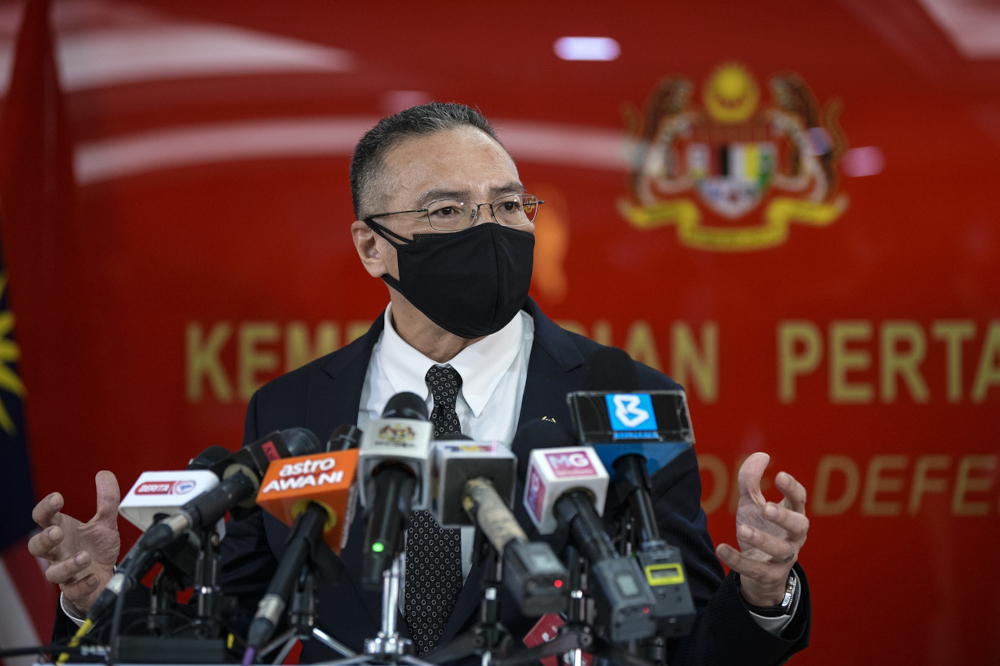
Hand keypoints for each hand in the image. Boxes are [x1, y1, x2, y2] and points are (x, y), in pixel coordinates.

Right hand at [28, 471, 120, 613]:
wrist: (105, 578)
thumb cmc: (96, 549)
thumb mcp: (105, 523)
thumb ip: (107, 500)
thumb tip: (104, 474)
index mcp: (62, 531)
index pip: (43, 518)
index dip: (46, 508)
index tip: (58, 498)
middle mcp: (59, 552)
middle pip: (37, 547)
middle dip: (44, 539)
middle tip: (58, 531)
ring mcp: (65, 572)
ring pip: (53, 573)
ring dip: (67, 565)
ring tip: (84, 556)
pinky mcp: (77, 589)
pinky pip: (74, 590)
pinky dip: (83, 584)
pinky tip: (92, 576)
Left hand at [715, 453, 808, 606]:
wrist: (760, 572)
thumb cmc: (760, 529)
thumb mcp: (753, 504)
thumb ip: (752, 480)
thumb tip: (762, 455)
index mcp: (793, 516)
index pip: (799, 500)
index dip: (792, 488)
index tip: (780, 475)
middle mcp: (794, 537)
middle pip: (799, 526)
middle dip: (784, 516)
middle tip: (767, 508)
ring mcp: (784, 558)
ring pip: (780, 550)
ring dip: (762, 539)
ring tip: (743, 529)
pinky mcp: (769, 576)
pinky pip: (754, 570)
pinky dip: (737, 560)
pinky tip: (721, 548)